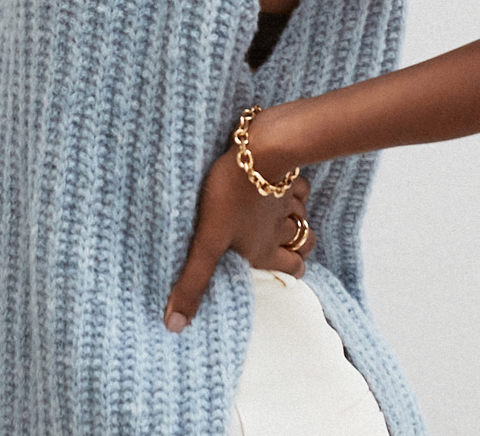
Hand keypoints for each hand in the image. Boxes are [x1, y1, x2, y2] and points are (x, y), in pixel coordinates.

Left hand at [163, 129, 314, 332]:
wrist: (258, 151)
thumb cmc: (230, 196)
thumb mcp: (206, 242)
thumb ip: (194, 282)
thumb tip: (175, 326)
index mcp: (264, 250)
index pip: (294, 270)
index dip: (290, 270)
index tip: (278, 268)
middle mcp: (281, 229)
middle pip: (304, 243)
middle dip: (296, 245)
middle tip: (279, 241)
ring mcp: (287, 201)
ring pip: (302, 216)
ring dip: (293, 217)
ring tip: (275, 215)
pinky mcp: (288, 174)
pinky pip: (299, 186)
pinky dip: (293, 189)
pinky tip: (278, 185)